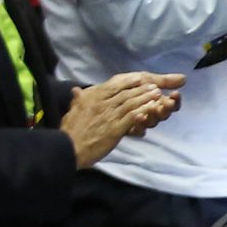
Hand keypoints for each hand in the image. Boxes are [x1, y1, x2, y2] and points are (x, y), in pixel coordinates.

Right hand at [60, 72, 181, 168]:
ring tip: (159, 95)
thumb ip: (78, 100)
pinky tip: (152, 110)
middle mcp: (101, 104)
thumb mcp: (72, 111)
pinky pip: (131, 118)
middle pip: (126, 93)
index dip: (129, 81)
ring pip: (131, 104)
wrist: (67, 148)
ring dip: (146, 99)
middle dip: (142, 89)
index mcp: (91, 97)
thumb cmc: (70, 131)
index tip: (141, 78)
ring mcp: (108, 116)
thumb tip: (76, 89)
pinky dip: (142, 113)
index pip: (113, 85)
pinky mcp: (114, 129)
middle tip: (156, 86)